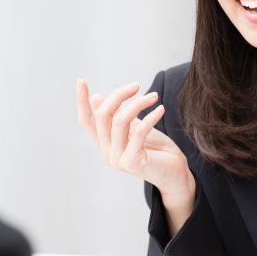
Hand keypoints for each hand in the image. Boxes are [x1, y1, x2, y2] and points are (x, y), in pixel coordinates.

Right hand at [75, 79, 194, 209]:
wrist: (175, 174)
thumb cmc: (157, 151)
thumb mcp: (135, 128)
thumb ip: (117, 117)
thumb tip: (97, 97)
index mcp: (105, 143)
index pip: (86, 121)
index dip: (82, 101)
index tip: (81, 80)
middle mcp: (106, 152)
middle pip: (102, 115)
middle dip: (118, 95)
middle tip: (136, 85)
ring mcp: (117, 159)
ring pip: (120, 120)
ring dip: (138, 103)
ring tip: (154, 97)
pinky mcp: (132, 162)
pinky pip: (139, 132)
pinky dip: (151, 116)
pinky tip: (160, 109)